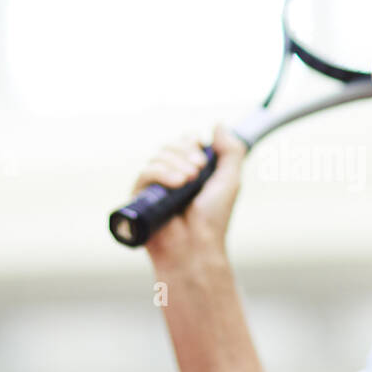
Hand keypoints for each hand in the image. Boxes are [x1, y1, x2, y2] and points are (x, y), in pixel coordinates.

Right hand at [129, 123, 247, 263]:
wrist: (197, 246)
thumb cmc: (214, 219)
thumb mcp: (230, 180)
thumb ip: (231, 151)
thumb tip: (218, 124)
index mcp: (191, 171)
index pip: (184, 142)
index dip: (191, 142)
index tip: (204, 155)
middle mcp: (171, 177)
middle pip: (170, 146)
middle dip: (186, 152)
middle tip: (199, 171)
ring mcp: (155, 188)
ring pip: (158, 156)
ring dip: (176, 164)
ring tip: (190, 182)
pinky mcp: (139, 199)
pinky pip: (145, 172)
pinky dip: (161, 172)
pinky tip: (177, 183)